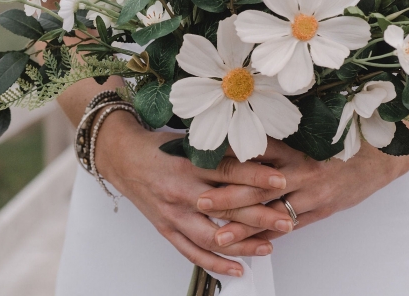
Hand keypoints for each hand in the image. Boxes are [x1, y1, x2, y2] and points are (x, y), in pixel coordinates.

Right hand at [93, 112, 294, 276]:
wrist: (122, 157)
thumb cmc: (159, 146)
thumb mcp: (190, 140)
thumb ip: (220, 150)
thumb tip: (259, 153)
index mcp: (188, 163)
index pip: (228, 172)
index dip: (256, 178)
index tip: (281, 181)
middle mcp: (181, 191)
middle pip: (226, 208)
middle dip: (259, 216)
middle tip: (286, 220)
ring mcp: (172, 214)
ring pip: (211, 236)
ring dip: (242, 244)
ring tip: (269, 247)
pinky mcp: (166, 229)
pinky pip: (192, 253)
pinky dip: (215, 264)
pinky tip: (237, 268)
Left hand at [197, 137, 408, 244]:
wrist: (381, 157)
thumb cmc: (345, 141)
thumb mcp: (313, 132)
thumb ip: (281, 140)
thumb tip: (247, 141)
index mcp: (296, 147)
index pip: (257, 153)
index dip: (230, 158)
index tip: (205, 161)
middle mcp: (302, 171)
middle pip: (258, 187)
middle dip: (227, 198)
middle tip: (202, 203)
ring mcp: (312, 195)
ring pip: (271, 214)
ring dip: (243, 226)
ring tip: (219, 236)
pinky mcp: (321, 211)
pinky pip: (291, 226)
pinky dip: (270, 235)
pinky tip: (252, 244)